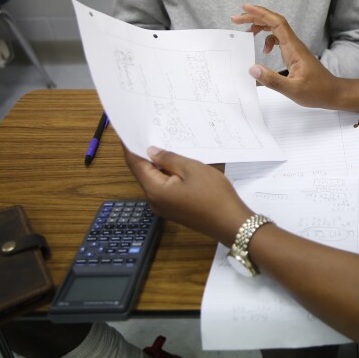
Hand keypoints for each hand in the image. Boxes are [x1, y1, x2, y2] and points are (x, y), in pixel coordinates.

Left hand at [123, 145, 251, 245]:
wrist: (231, 223)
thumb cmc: (214, 195)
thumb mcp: (192, 169)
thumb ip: (169, 159)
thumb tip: (151, 152)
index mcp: (155, 190)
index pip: (135, 165)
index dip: (131, 148)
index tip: (128, 134)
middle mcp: (154, 201)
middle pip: (143, 174)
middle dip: (145, 156)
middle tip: (150, 135)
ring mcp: (164, 208)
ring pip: (155, 182)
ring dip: (158, 166)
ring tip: (166, 148)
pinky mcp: (174, 211)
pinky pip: (164, 190)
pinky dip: (166, 177)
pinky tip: (176, 167)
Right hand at [231, 4, 342, 108]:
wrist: (333, 93)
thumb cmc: (317, 91)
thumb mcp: (293, 90)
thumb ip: (272, 80)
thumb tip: (252, 69)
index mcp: (294, 48)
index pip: (277, 23)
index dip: (261, 13)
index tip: (245, 8)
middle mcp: (294, 44)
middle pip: (274, 22)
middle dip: (255, 17)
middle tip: (236, 19)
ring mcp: (294, 48)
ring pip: (275, 29)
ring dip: (260, 27)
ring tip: (246, 32)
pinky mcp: (294, 54)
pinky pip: (279, 39)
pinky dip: (268, 39)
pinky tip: (265, 50)